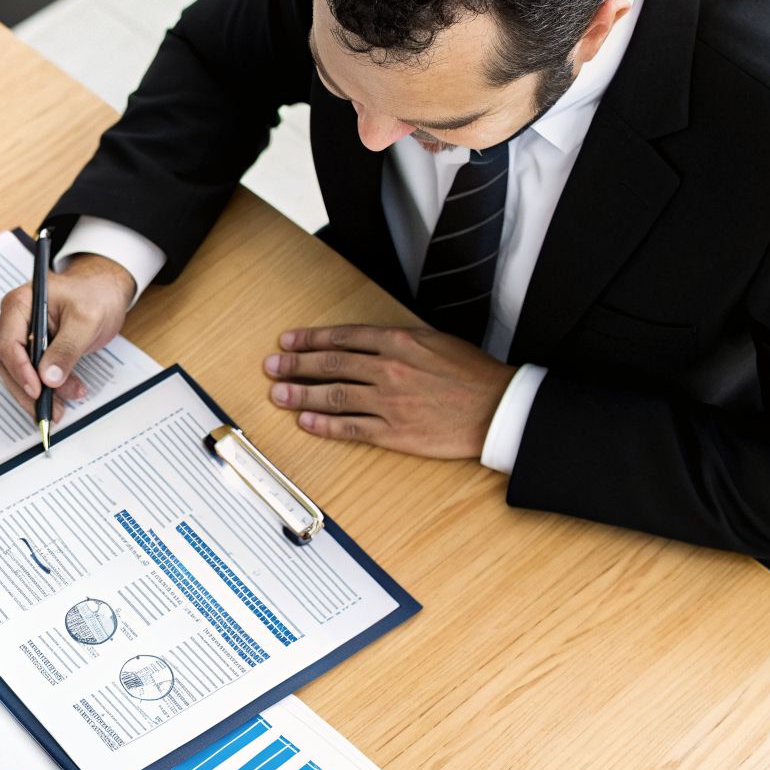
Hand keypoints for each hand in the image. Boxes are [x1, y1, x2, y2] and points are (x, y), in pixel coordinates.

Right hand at [0, 252, 135, 422]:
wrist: (105, 290)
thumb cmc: (95, 294)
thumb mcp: (86, 319)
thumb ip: (67, 348)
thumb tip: (48, 377)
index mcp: (20, 304)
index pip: (8, 343)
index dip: (20, 371)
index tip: (36, 390)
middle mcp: (16, 320)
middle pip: (9, 363)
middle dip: (27, 390)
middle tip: (47, 410)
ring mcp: (23, 335)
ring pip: (19, 373)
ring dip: (39, 393)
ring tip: (61, 405)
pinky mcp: (34, 348)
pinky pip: (34, 373)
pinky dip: (48, 388)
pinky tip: (66, 393)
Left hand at [262, 325, 515, 458]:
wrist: (497, 408)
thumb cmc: (472, 375)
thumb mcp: (435, 341)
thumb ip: (399, 341)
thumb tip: (370, 341)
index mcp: (398, 341)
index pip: (342, 337)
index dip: (310, 339)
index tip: (289, 341)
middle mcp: (388, 368)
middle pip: (330, 364)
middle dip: (295, 365)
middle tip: (272, 367)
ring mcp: (389, 401)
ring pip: (333, 395)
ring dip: (301, 394)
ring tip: (278, 394)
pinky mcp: (394, 432)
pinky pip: (351, 428)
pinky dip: (324, 425)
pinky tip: (306, 421)